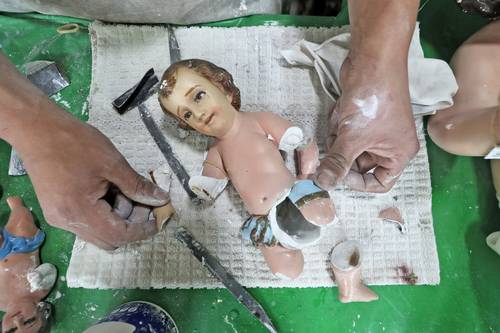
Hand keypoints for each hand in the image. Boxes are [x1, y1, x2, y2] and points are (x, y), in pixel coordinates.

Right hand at [15, 104, 169, 249]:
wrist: (37, 129)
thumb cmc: (75, 142)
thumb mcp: (112, 163)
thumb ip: (137, 186)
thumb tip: (160, 199)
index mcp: (81, 212)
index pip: (119, 235)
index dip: (142, 230)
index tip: (157, 219)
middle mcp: (67, 222)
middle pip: (109, 239)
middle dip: (130, 224)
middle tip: (142, 201)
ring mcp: (59, 218)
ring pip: (98, 231)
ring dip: (117, 217)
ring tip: (122, 190)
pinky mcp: (56, 211)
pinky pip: (86, 222)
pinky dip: (103, 212)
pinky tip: (108, 190)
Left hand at [315, 55, 418, 191]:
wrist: (372, 62)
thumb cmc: (373, 101)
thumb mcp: (353, 138)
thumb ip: (337, 163)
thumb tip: (323, 184)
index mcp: (399, 154)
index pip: (380, 183)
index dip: (358, 183)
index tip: (339, 175)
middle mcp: (390, 145)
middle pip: (360, 166)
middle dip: (343, 155)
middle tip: (333, 145)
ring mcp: (375, 131)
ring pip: (348, 149)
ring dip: (339, 138)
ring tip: (342, 122)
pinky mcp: (361, 119)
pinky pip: (344, 133)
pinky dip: (338, 125)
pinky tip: (341, 111)